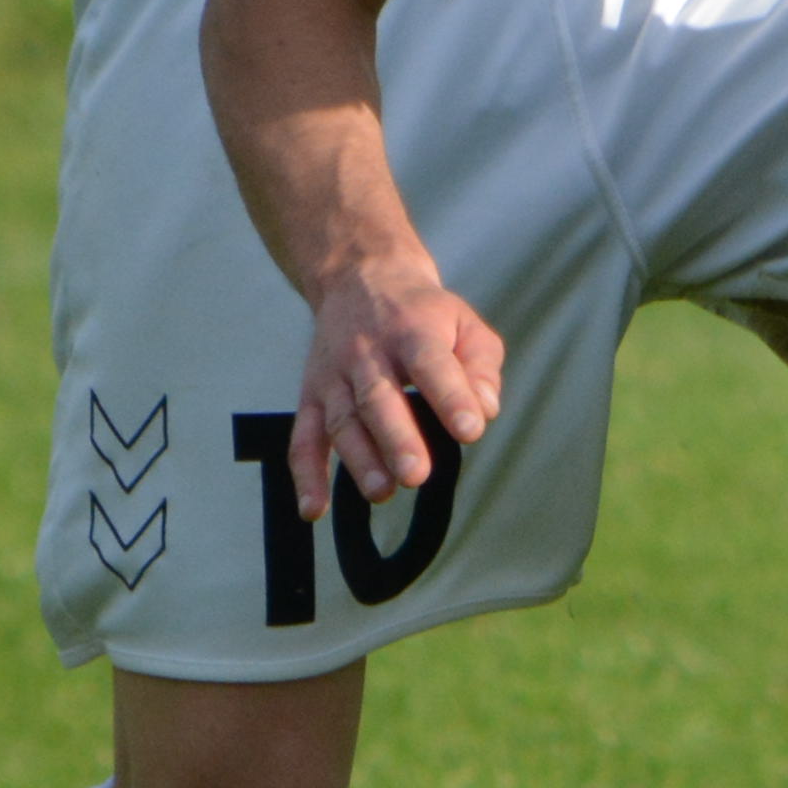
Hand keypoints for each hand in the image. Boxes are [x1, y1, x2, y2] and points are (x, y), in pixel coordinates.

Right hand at [291, 240, 505, 511]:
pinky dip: (306, 476)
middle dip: (397, 438)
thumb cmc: (423, 314)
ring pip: (342, 421)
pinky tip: (315, 509)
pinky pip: (303, 438)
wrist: (359, 279)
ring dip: (359, 459)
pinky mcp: (311, 396)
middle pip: (378, 397)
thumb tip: (484, 410)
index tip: (470, 430)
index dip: (450, 396)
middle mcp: (367, 352)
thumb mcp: (464, 322)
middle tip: (417, 474)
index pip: (431, 363)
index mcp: (412, 329)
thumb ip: (481, 364)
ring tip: (382, 491)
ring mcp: (334, 376)